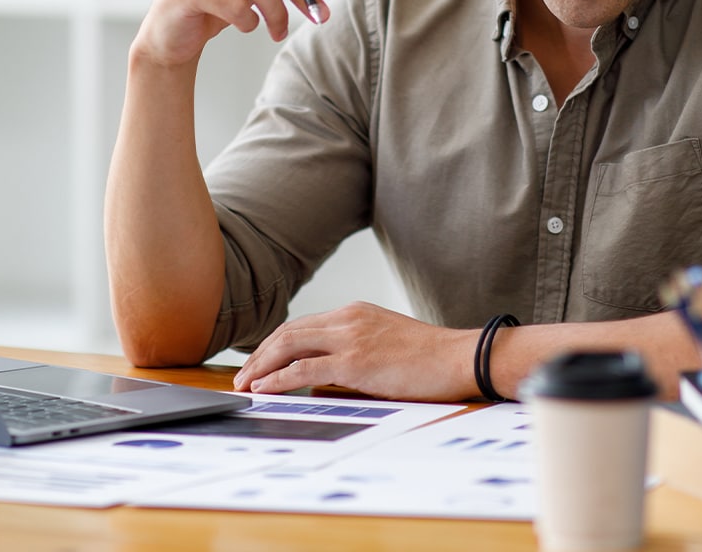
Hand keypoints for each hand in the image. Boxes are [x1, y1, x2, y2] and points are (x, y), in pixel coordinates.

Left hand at [231, 302, 474, 400]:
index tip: (258, 364)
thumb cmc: (430, 358)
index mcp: (355, 312)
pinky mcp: (355, 361)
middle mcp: (348, 318)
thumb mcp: (384, 346)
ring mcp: (350, 337)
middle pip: (288, 332)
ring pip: (289, 345)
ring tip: (245, 385)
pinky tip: (264, 388)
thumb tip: (322, 380)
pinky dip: (277, 378)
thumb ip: (353, 354)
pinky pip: (303, 368)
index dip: (274, 345)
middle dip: (259, 356)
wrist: (459, 357)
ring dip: (261, 366)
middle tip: (242, 377)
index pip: (302, 325)